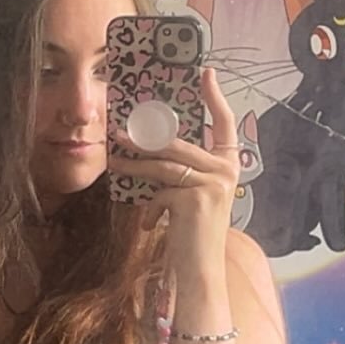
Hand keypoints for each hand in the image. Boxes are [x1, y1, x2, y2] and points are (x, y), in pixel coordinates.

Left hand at [109, 67, 238, 276]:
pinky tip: (148, 225)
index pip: (225, 123)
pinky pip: (160, 192)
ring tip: (115, 164)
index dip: (216, 97)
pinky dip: (149, 209)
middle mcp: (226, 170)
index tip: (207, 72)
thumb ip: (179, 173)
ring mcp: (214, 183)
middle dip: (145, 139)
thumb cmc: (191, 234)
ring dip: (134, 165)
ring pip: (163, 165)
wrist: (199, 271)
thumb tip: (145, 148)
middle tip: (119, 133)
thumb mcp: (189, 197)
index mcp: (229, 165)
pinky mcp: (196, 198)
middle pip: (178, 144)